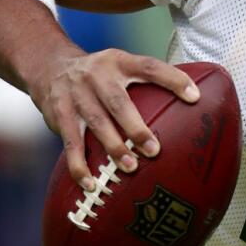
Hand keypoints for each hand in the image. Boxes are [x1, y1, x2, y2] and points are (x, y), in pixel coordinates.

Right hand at [29, 48, 199, 190]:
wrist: (50, 67)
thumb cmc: (99, 74)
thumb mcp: (120, 65)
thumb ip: (146, 80)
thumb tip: (191, 101)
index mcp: (119, 62)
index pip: (150, 67)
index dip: (173, 79)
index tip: (195, 97)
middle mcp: (97, 75)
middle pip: (118, 101)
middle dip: (136, 128)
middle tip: (154, 150)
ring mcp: (77, 95)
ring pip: (96, 123)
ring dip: (113, 147)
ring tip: (129, 168)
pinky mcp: (60, 114)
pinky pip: (71, 143)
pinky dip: (79, 165)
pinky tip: (90, 183)